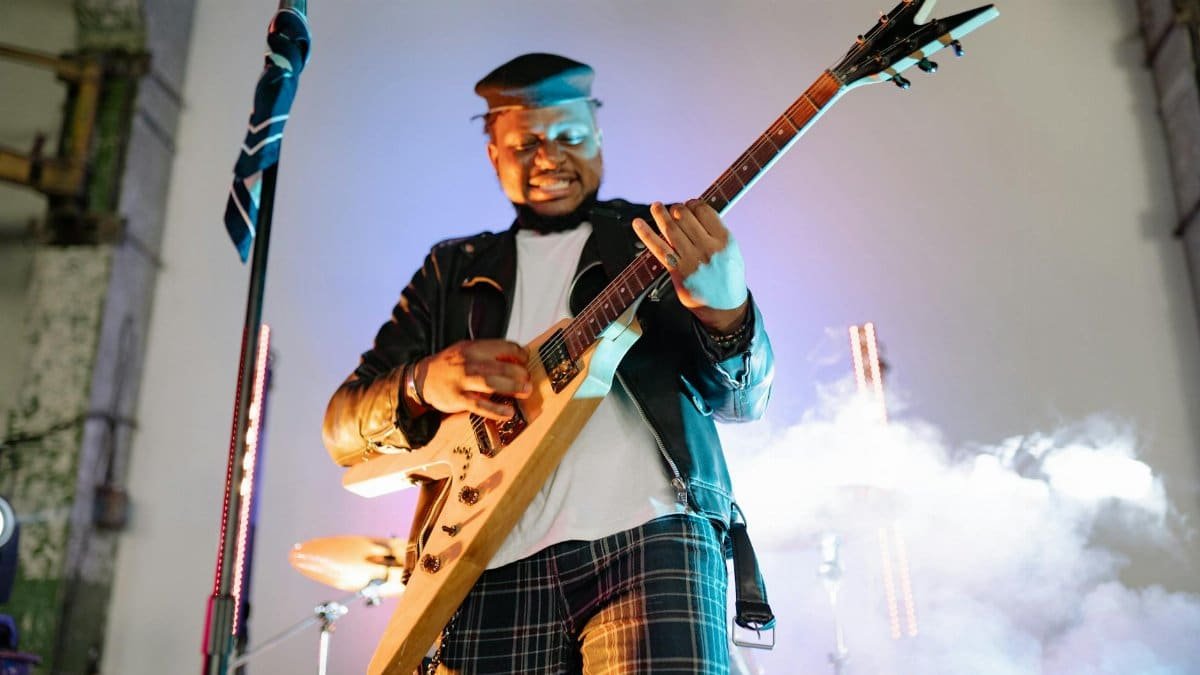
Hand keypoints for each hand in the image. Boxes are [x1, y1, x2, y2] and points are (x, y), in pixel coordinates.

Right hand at [413, 339, 531, 419]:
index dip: (519, 354)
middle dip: (519, 373)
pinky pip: (479, 405)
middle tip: (528, 380)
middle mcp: (469, 362)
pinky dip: (495, 410)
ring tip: (525, 392)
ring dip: (512, 388)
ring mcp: (462, 380)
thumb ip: (488, 352)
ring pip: (491, 383)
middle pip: (500, 366)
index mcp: (473, 348)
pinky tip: (508, 413)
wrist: (422, 377)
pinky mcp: (457, 398)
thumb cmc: (450, 364)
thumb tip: (517, 357)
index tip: (526, 361)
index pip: (503, 346)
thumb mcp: (467, 350)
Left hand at [632, 199, 748, 332]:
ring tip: (656, 206)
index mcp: (724, 240)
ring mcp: (691, 260)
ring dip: (660, 214)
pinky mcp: (677, 271)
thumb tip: (696, 212)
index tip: (689, 204)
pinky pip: (659, 248)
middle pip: (685, 217)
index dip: (693, 204)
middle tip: (674, 211)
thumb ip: (716, 233)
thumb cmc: (727, 277)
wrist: (724, 308)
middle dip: (677, 210)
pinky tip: (637, 224)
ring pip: (671, 229)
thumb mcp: (732, 252)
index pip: (704, 211)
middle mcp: (708, 248)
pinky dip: (646, 234)